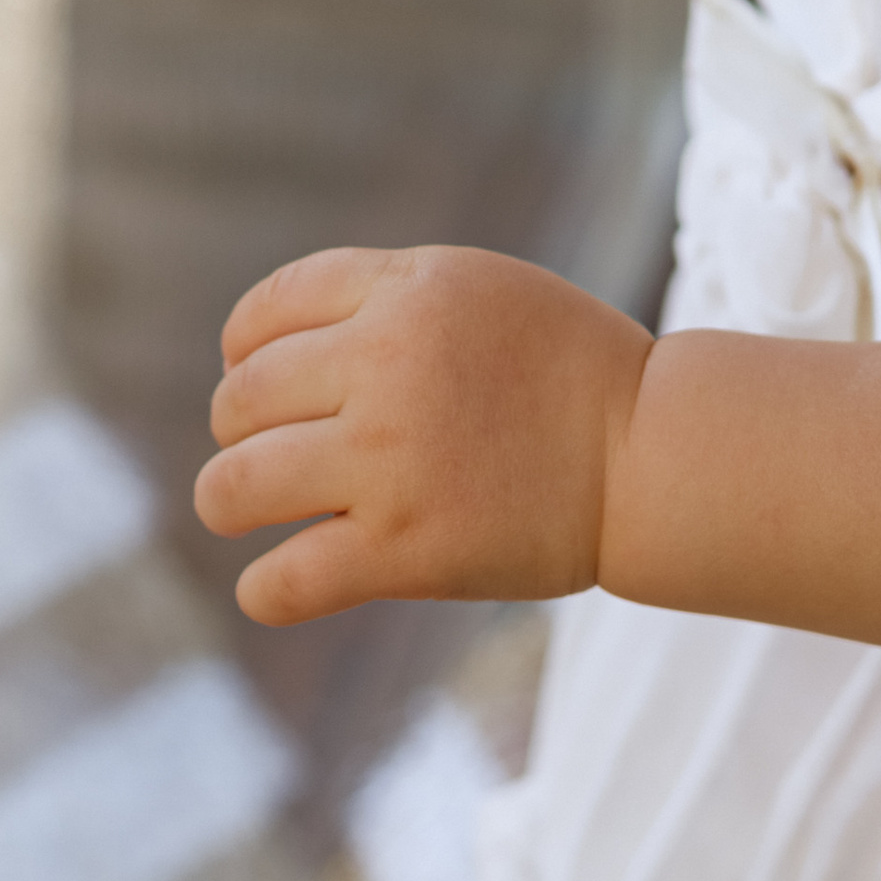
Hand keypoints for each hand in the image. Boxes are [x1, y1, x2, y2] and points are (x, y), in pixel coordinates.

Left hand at [198, 242, 653, 625]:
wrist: (650, 452)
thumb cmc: (566, 370)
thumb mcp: (476, 289)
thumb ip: (380, 300)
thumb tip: (260, 351)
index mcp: (406, 293)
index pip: (262, 315)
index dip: (243, 353)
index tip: (262, 383)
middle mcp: (387, 365)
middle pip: (238, 401)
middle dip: (241, 431)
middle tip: (278, 454)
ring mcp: (391, 461)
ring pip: (231, 488)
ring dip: (230, 503)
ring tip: (253, 513)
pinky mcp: (406, 550)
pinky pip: (280, 583)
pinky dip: (264, 591)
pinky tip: (279, 584)